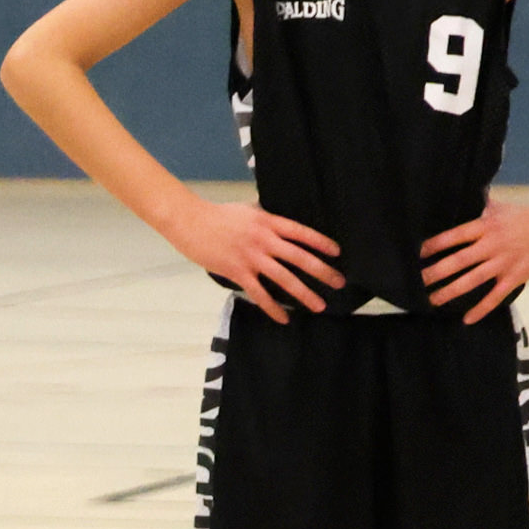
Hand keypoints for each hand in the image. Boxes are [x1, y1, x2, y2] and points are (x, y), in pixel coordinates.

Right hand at [157, 195, 339, 320]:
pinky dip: (273, 307)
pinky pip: (259, 293)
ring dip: (304, 293)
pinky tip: (284, 317)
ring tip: (319, 305)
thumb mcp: (248, 210)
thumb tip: (279, 224)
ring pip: (284, 278)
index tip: (337, 253)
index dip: (321, 243)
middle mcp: (265, 240)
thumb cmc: (216, 215)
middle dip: (322, 271)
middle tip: (339, 282)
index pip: (302, 233)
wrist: (190, 221)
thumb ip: (266, 218)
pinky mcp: (237, 272)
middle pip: (300, 258)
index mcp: (269, 222)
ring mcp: (251, 257)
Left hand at [418, 198, 528, 322]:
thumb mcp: (502, 210)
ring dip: (450, 291)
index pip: (453, 237)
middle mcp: (492, 244)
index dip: (433, 246)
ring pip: (472, 280)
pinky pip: (496, 296)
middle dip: (434, 273)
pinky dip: (481, 308)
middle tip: (416, 283)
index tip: (416, 256)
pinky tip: (467, 318)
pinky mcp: (517, 275)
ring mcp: (504, 262)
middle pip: (457, 261)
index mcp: (486, 226)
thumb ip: (482, 212)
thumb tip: (466, 203)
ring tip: (432, 300)